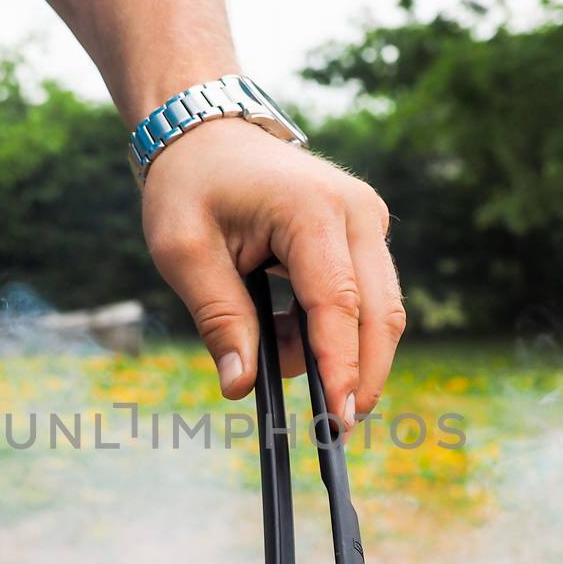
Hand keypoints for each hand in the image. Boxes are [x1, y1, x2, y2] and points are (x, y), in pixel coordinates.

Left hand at [140, 120, 404, 427]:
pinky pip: (364, 299)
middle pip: (380, 314)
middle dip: (360, 375)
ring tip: (271, 348)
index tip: (339, 418)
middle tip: (334, 430)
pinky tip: (284, 331)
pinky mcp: (364, 235)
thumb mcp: (182, 252)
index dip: (340, 366)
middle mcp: (356, 211)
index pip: (337, 303)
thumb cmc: (191, 186)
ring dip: (335, 351)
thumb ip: (218, 318)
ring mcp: (368, 221)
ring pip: (379, 312)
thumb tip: (241, 387)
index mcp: (311, 209)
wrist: (208, 134)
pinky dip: (330, 330)